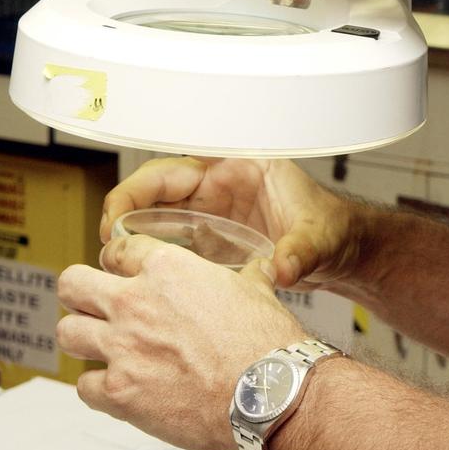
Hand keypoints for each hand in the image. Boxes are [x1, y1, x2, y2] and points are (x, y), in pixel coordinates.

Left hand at [57, 234, 304, 449]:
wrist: (267, 393)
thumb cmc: (264, 343)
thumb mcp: (256, 289)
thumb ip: (246, 276)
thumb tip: (258, 270)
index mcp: (166, 268)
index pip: (117, 250)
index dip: (119, 262)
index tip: (121, 273)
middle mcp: (135, 302)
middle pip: (72, 284)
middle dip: (80, 294)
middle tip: (94, 305)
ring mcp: (123, 347)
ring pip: (68, 333)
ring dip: (83, 339)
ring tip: (100, 347)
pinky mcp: (120, 392)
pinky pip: (84, 387)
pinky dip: (97, 388)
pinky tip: (117, 388)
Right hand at [100, 156, 363, 290]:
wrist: (341, 250)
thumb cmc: (331, 228)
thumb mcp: (319, 237)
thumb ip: (301, 251)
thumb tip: (284, 268)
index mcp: (237, 167)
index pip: (174, 168)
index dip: (137, 189)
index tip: (118, 217)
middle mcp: (217, 186)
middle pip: (154, 191)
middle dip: (123, 214)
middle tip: (107, 250)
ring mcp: (210, 212)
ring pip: (155, 217)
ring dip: (131, 239)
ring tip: (113, 269)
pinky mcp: (210, 239)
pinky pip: (169, 243)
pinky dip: (149, 258)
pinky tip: (137, 282)